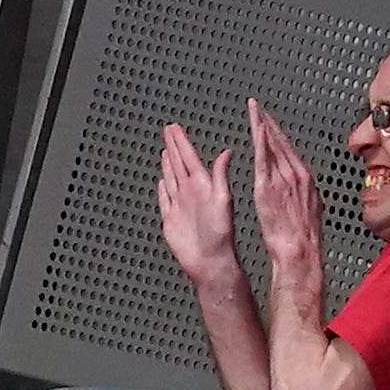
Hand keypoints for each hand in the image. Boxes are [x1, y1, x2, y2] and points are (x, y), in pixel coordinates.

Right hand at [153, 123, 235, 281]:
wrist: (210, 261)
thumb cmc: (221, 235)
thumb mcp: (223, 200)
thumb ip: (221, 176)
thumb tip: (227, 152)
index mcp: (202, 185)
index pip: (189, 157)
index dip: (181, 142)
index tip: (174, 128)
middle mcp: (191, 192)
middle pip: (178, 163)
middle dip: (173, 146)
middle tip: (168, 130)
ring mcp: (181, 205)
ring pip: (172, 178)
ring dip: (168, 163)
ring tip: (165, 150)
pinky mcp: (172, 219)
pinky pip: (165, 199)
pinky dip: (162, 189)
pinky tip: (162, 181)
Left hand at [244, 101, 324, 283]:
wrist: (300, 249)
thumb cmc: (302, 236)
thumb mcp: (310, 208)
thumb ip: (302, 193)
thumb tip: (299, 187)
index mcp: (305, 179)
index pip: (288, 149)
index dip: (277, 133)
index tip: (268, 121)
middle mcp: (296, 174)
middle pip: (279, 142)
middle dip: (268, 122)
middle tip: (257, 106)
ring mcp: (283, 179)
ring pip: (272, 145)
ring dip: (262, 125)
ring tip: (253, 109)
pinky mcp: (269, 187)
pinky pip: (264, 158)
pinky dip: (261, 141)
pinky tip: (256, 127)